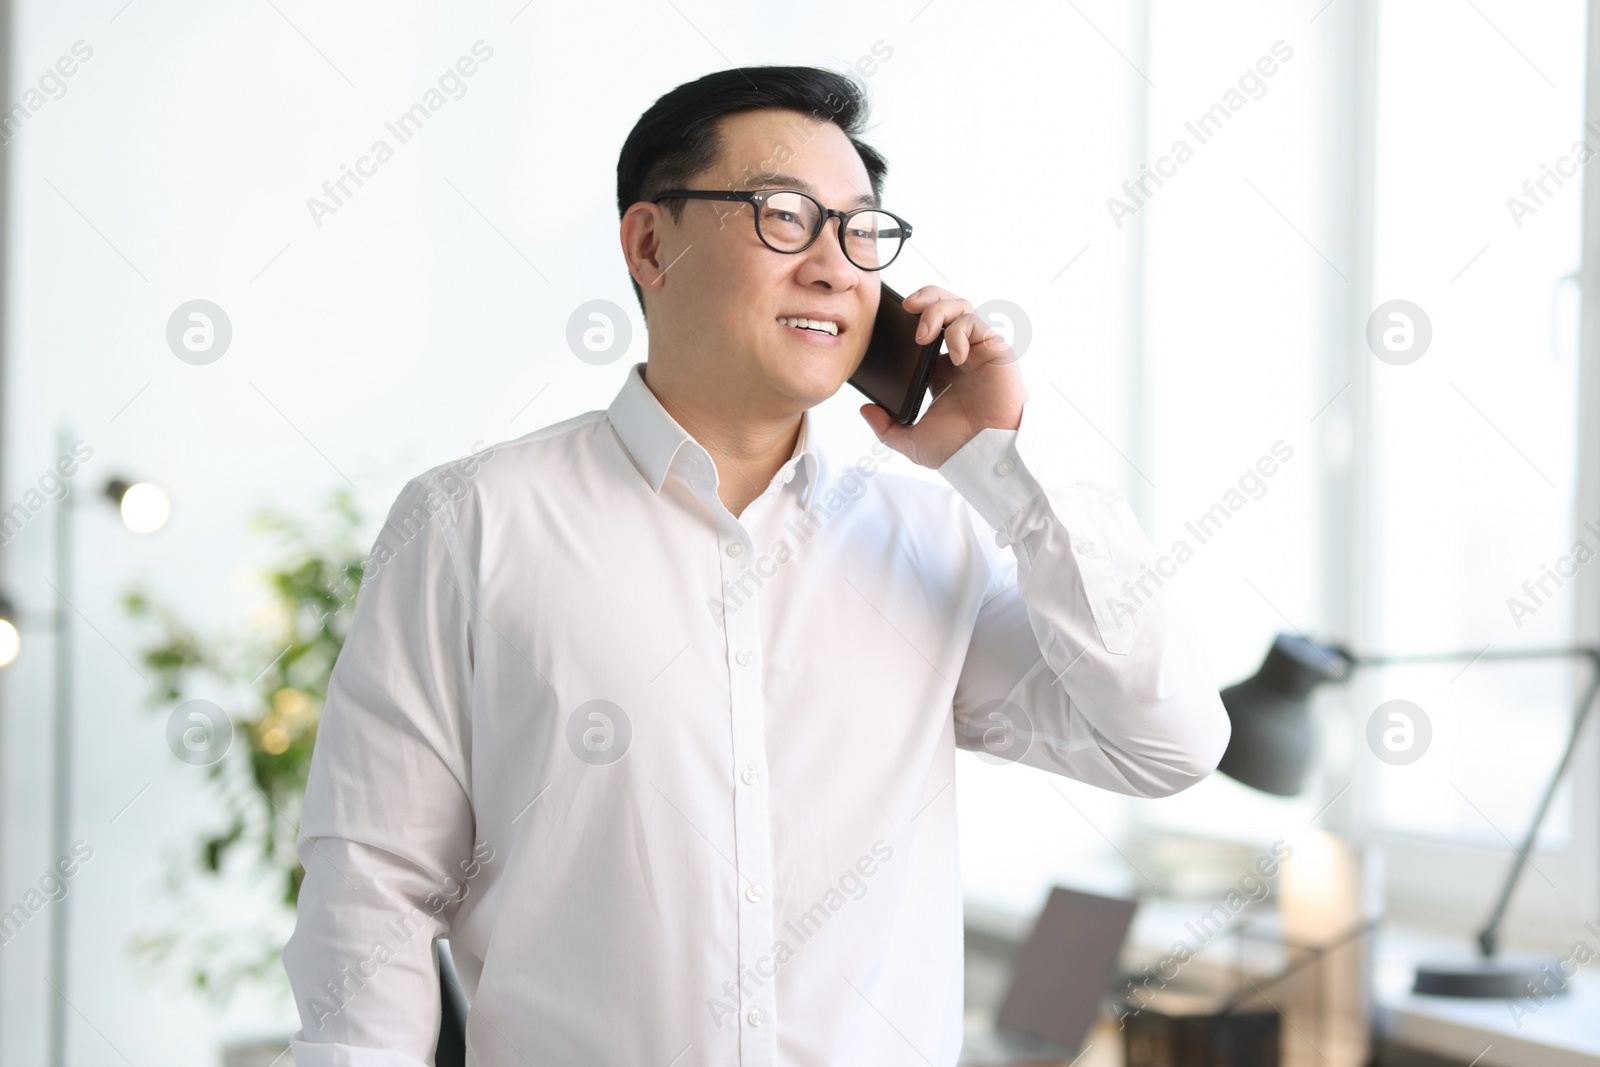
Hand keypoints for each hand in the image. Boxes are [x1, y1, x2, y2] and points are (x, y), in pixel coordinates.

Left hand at [858, 286, 1027, 468]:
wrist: (983, 456)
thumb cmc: (956, 449)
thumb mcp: (910, 440)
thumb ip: (885, 427)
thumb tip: (865, 410)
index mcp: (941, 372)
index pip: (928, 331)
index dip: (912, 319)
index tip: (891, 321)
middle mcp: (961, 356)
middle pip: (947, 308)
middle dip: (926, 297)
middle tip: (906, 306)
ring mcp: (978, 351)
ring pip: (961, 307)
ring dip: (938, 310)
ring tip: (923, 334)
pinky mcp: (995, 350)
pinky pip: (976, 324)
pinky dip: (960, 334)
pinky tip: (955, 357)